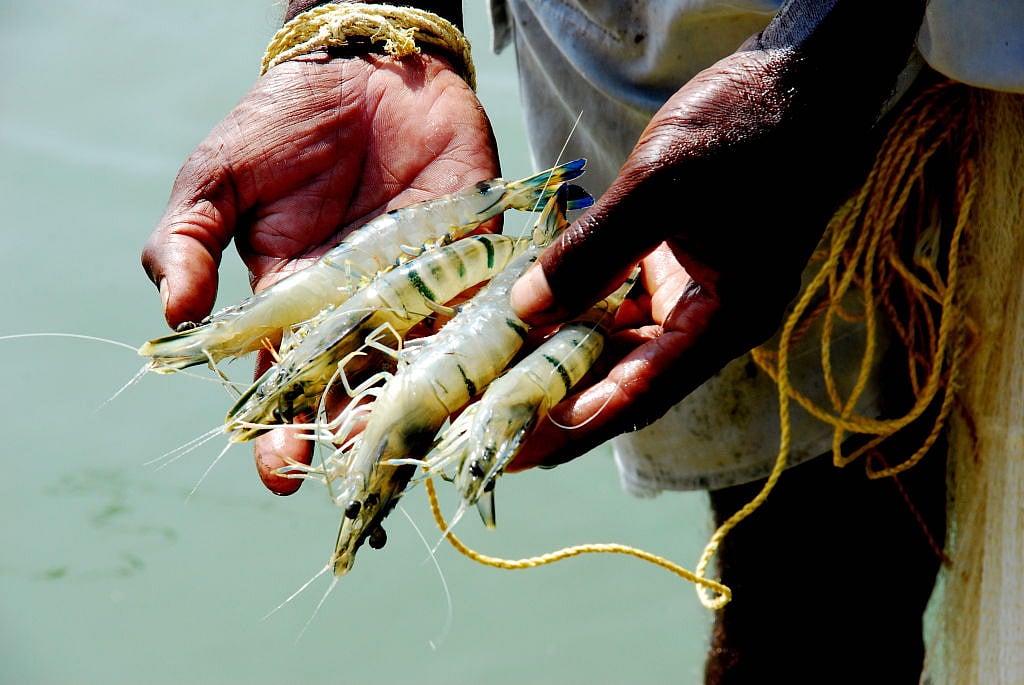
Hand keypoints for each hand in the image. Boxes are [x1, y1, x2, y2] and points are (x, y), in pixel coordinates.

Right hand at [142, 51, 497, 492]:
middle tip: (364, 482)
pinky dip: (495, 352)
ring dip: (431, 413)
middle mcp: (363, 317)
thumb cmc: (284, 124)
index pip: (287, 389)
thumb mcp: (218, 178)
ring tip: (429, 452)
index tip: (280, 471)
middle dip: (361, 442)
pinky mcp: (476, 261)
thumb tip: (172, 315)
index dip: (281, 434)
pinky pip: (488, 317)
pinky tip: (497, 392)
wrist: (366, 68)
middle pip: (363, 395)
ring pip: (430, 371)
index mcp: (295, 310)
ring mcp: (422, 293)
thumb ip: (189, 240)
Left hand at [507, 35, 914, 468]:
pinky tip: (532, 311)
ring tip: (498, 376)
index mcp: (723, 322)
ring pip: (621, 343)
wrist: (805, 80)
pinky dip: (579, 308)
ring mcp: (698, 293)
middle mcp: (711, 321)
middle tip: (490, 421)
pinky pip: (623, 301)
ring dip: (564, 355)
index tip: (516, 452)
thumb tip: (525, 312)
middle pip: (625, 379)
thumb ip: (592, 252)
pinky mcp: (683, 263)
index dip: (573, 428)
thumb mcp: (660, 188)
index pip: (637, 396)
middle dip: (559, 401)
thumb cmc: (746, 129)